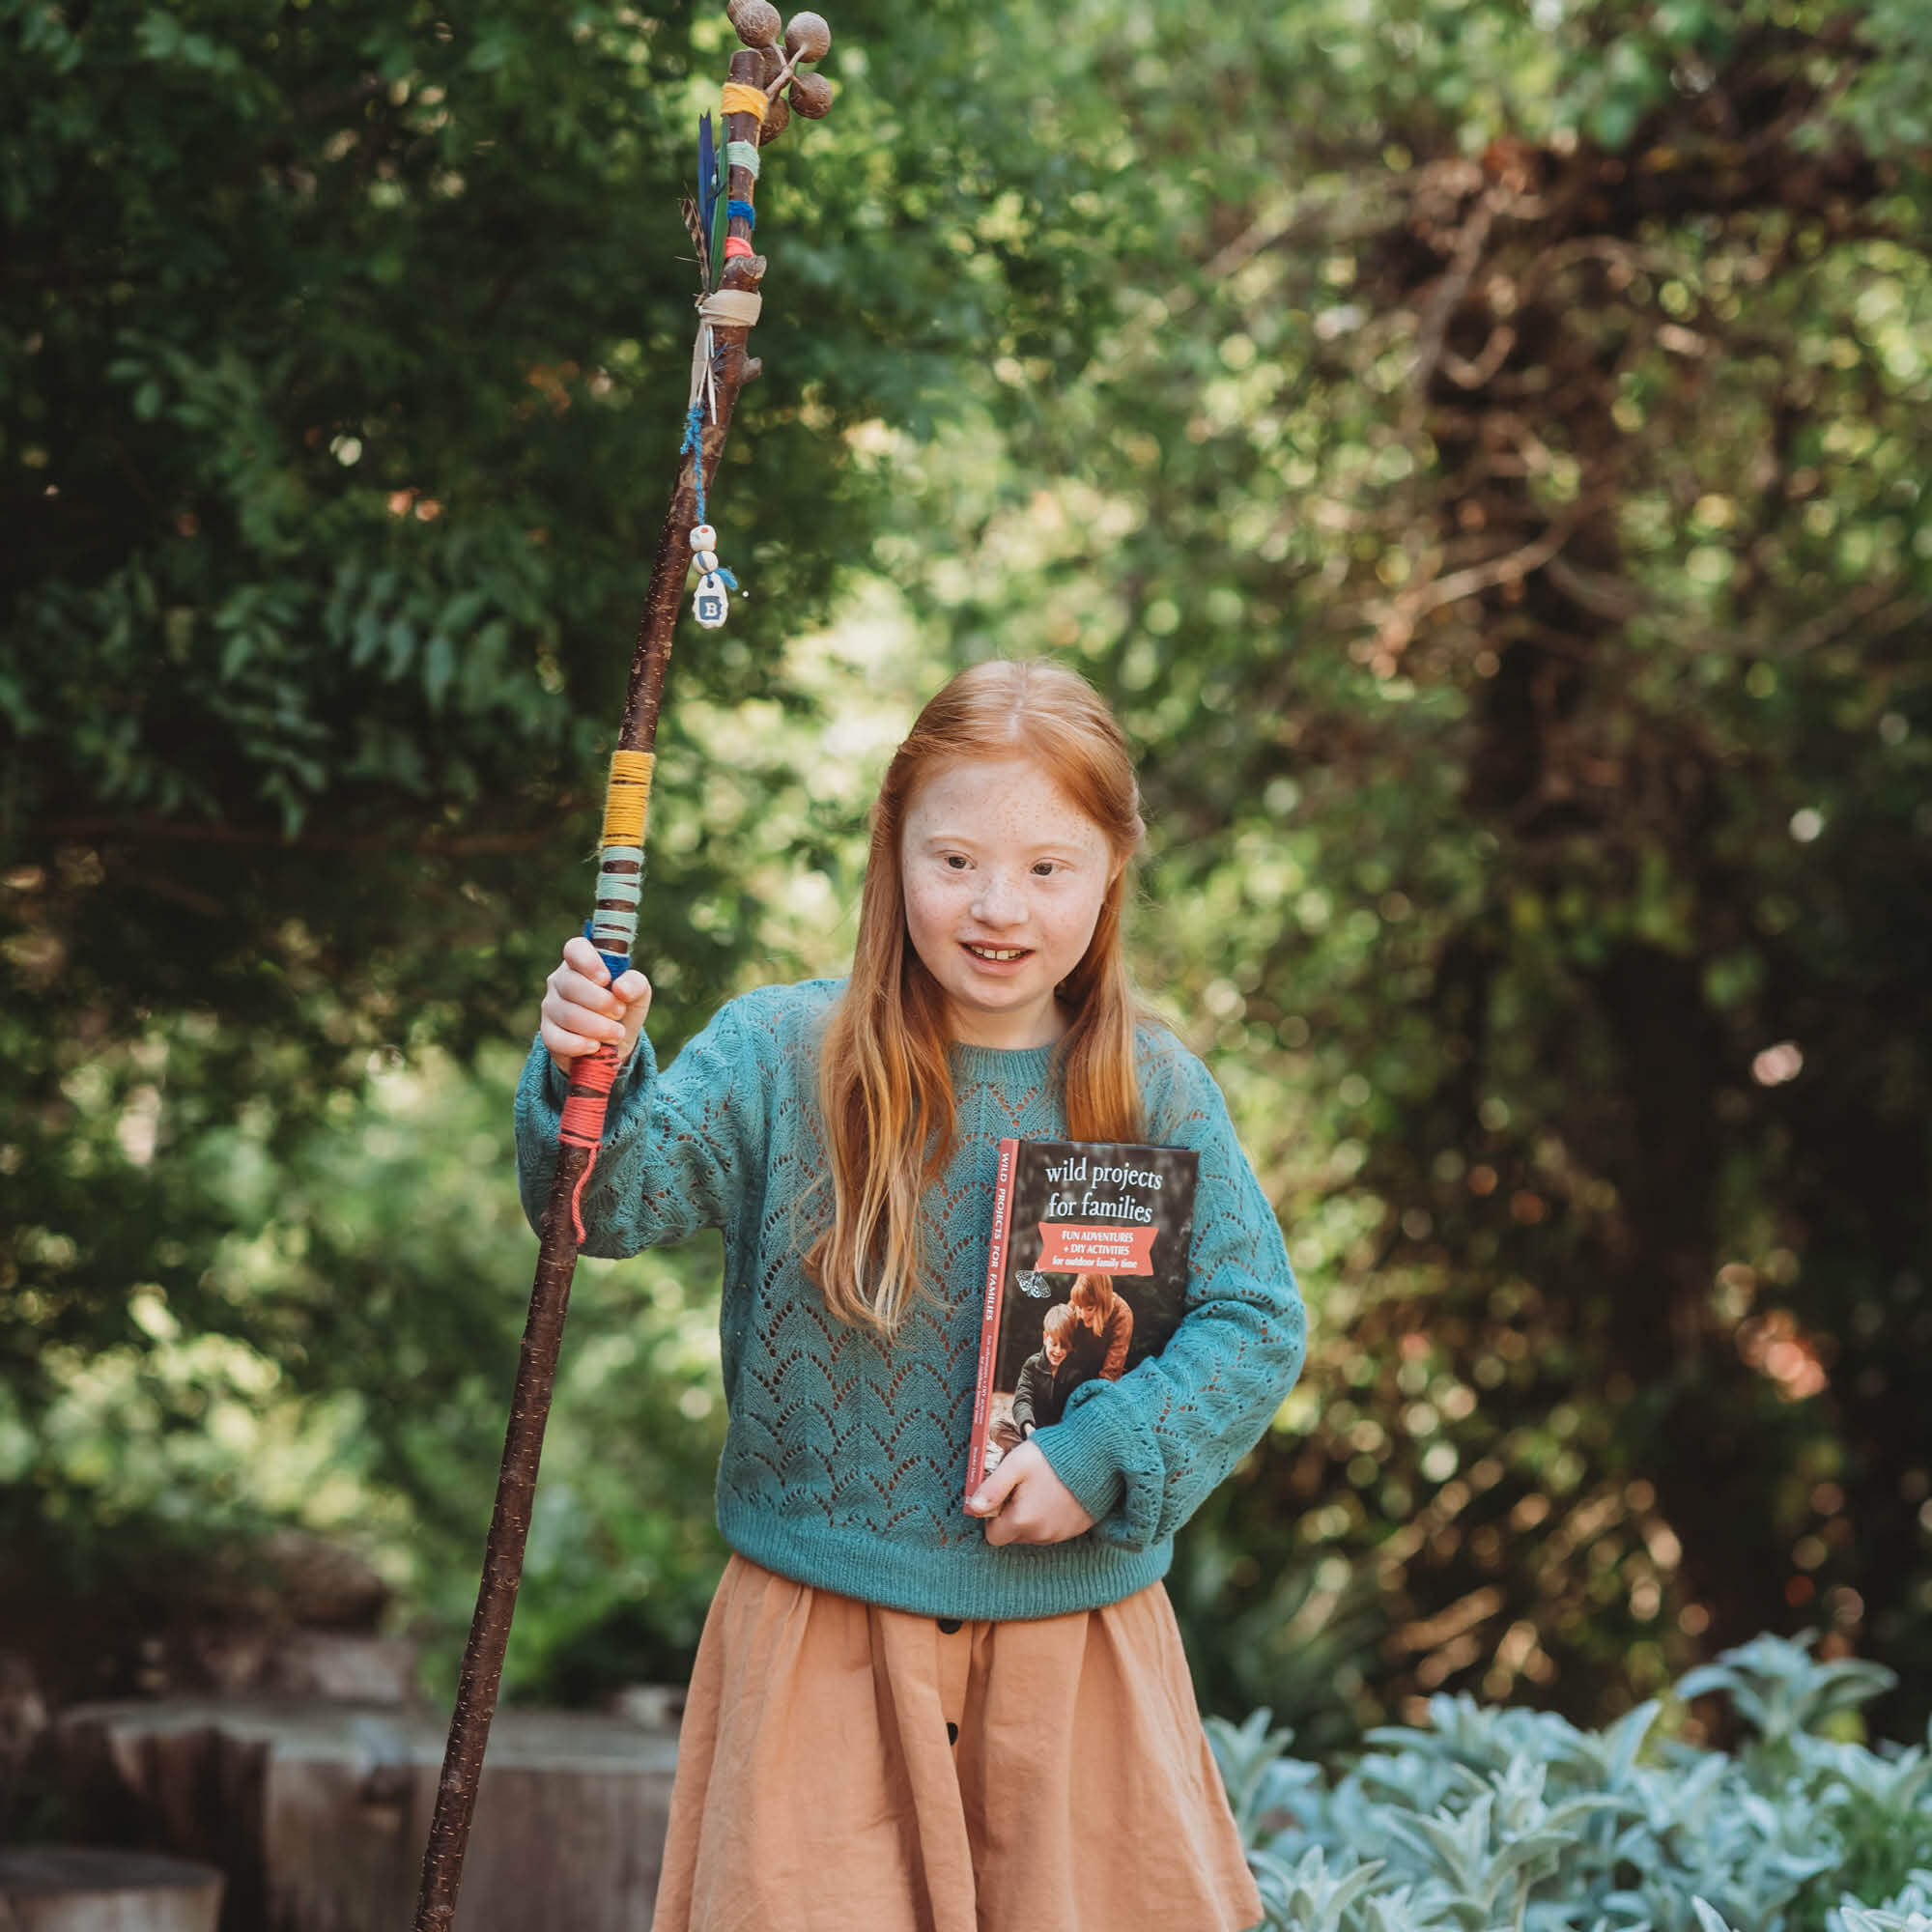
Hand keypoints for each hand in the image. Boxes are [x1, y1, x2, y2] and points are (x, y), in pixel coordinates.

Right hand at [541, 935, 651, 1076]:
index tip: (606, 979)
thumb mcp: (638, 994)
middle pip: (571, 984)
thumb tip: (620, 988)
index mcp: (581, 962)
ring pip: (567, 1014)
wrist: (614, 1044)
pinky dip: (579, 1044)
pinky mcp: (548, 1032)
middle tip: (619, 1012)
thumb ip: (635, 984)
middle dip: (601, 1002)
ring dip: (597, 1026)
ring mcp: (551, 1006)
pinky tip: (594, 1046)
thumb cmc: (623, 1008)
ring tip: (616, 1033)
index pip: (575, 949)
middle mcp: (561, 980)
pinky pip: (556, 1038)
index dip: (589, 962)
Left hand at [965, 1441, 1094, 1546]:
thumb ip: (992, 1488)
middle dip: (1012, 1516)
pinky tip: (1056, 1493)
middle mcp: (1041, 1534)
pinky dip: (1050, 1516)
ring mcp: (1061, 1533)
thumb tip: (973, 1508)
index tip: (1003, 1495)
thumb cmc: (1052, 1457)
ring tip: (1041, 1487)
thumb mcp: (1016, 1465)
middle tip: (1022, 1487)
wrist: (1096, 1456)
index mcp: (1022, 1521)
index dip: (992, 1517)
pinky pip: (1054, 1530)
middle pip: (1014, 1535)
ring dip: (1032, 1517)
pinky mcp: (1076, 1529)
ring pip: (1034, 1533)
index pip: (993, 1536)